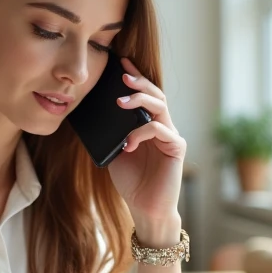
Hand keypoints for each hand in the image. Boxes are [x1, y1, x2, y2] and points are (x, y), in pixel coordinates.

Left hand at [107, 59, 185, 227]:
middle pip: (155, 95)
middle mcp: (163, 127)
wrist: (145, 208)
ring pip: (160, 107)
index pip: (144, 96)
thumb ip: (111, 133)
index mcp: (148, 126)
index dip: (135, 78)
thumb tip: (95, 113)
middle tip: (123, 75)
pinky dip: (141, 133)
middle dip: (139, 83)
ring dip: (140, 101)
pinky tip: (127, 144)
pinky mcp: (176, 148)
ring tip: (121, 102)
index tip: (121, 63)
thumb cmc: (131, 181)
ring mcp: (171, 136)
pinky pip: (160, 130)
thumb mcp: (115, 152)